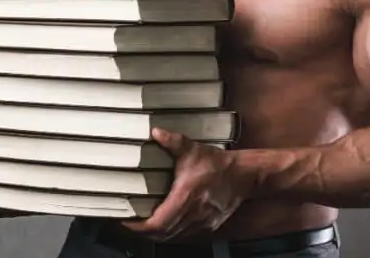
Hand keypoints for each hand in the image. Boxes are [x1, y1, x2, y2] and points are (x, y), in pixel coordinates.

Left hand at [120, 128, 251, 241]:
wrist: (244, 176)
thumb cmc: (219, 164)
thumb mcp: (194, 149)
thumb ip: (174, 141)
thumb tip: (156, 132)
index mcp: (186, 197)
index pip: (158, 223)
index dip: (138, 227)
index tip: (125, 221)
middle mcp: (193, 214)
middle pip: (161, 235)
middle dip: (142, 232)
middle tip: (128, 223)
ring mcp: (201, 223)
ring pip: (172, 237)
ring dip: (155, 233)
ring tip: (141, 224)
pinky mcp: (207, 226)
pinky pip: (184, 235)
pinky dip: (170, 232)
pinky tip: (163, 222)